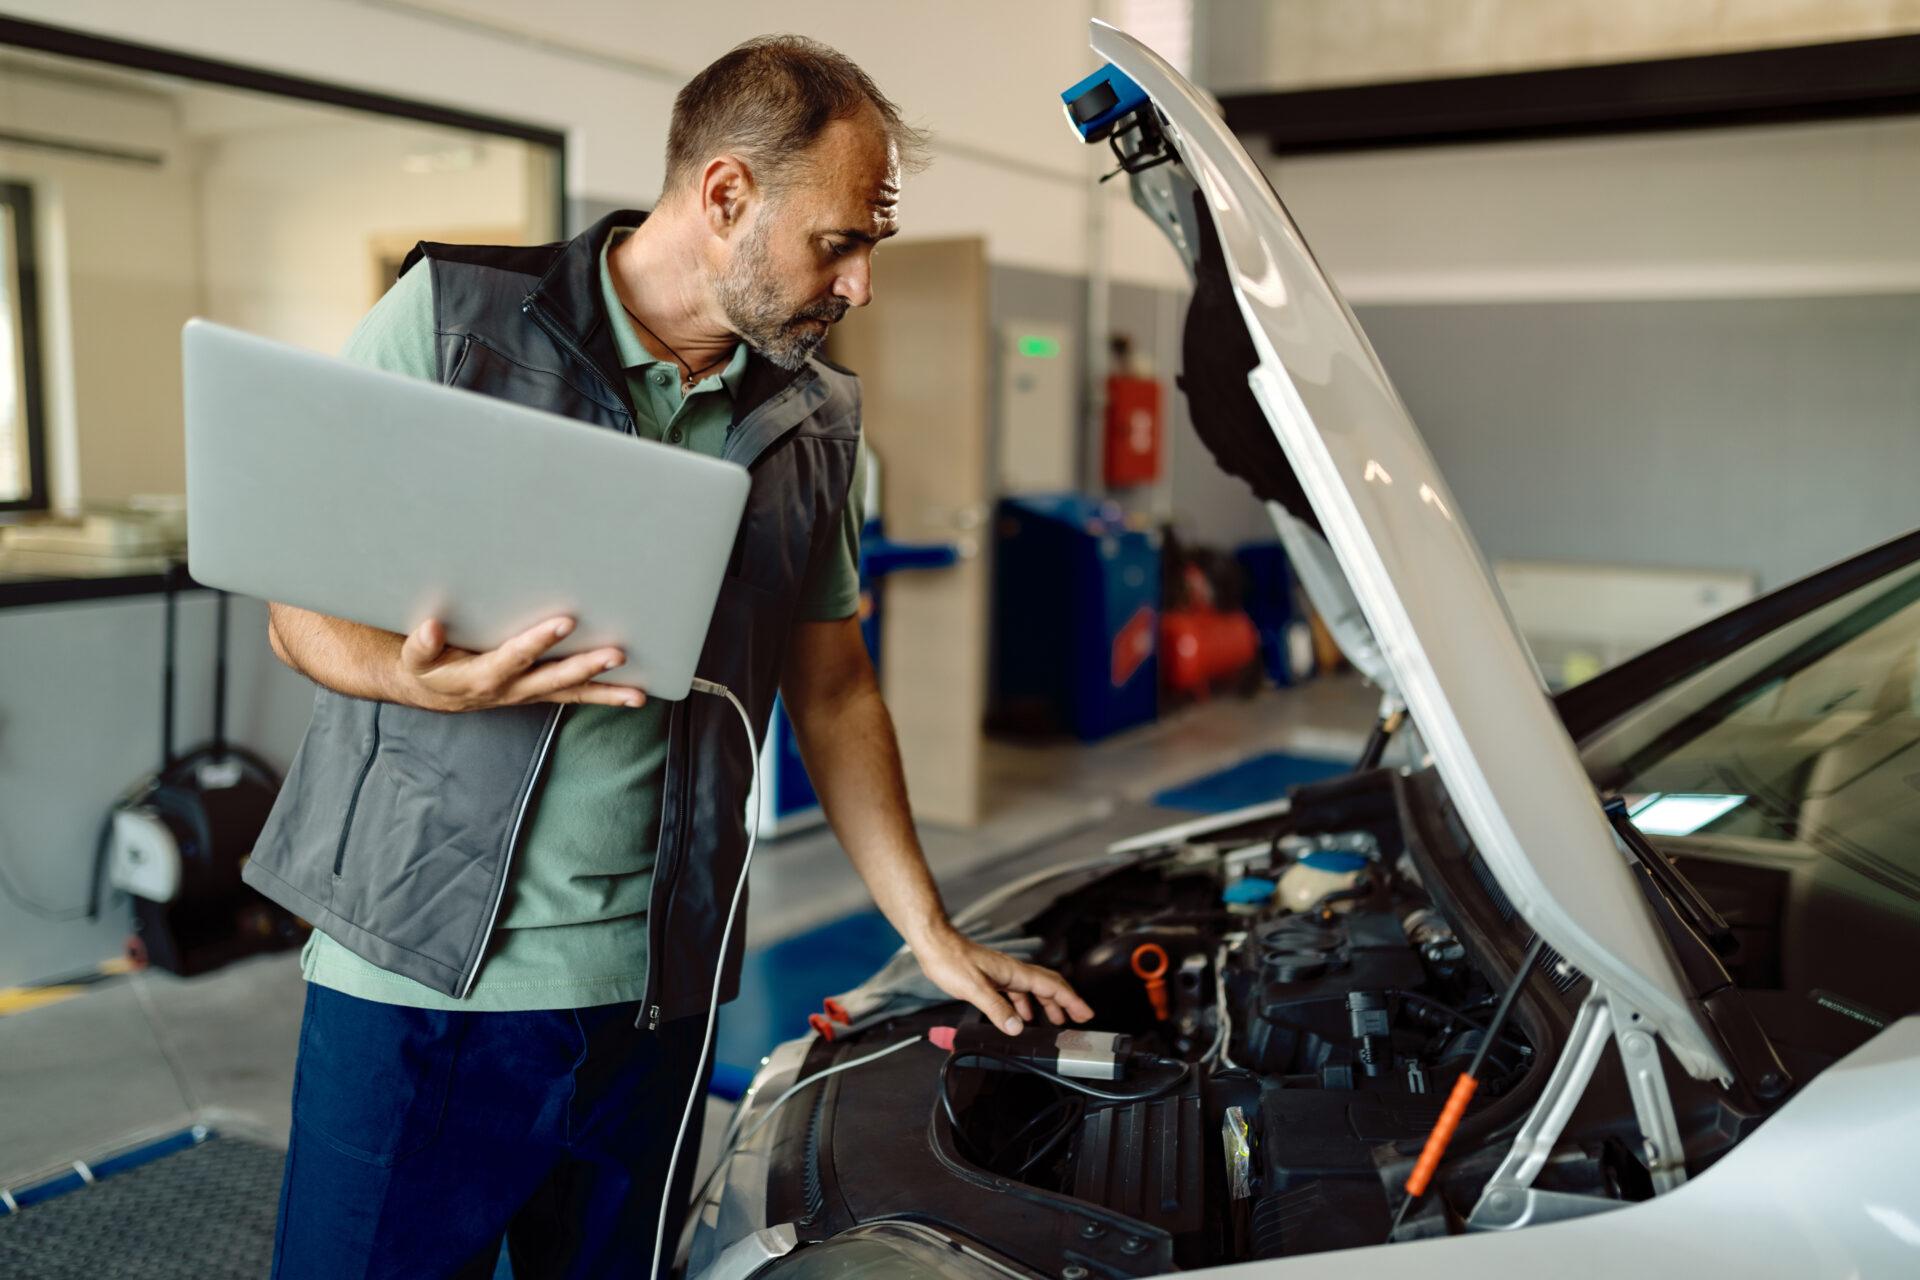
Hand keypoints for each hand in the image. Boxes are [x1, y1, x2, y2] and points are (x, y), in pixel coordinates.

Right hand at [397, 614, 648, 712]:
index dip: (538, 642)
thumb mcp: (416, 657)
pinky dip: (603, 696)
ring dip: (606, 693)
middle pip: (553, 679)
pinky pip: (574, 696)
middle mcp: (511, 689)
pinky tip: (634, 695)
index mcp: (482, 676)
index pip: (514, 657)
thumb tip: (431, 628)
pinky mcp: (540, 692)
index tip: (564, 622)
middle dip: (585, 667)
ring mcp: (529, 693)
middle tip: (616, 655)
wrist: (434, 690)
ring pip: (571, 693)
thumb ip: (421, 645)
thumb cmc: (428, 665)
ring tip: (638, 695)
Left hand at [911, 924, 1093, 1035]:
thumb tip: (1017, 1027)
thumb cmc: (951, 960)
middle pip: (1048, 987)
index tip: (1085, 1013)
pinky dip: (1025, 1006)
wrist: (934, 945)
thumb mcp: (974, 988)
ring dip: (1046, 1006)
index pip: (1052, 986)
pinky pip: (1016, 993)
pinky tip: (1020, 1016)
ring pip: (1033, 991)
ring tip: (1054, 1022)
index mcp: (1015, 972)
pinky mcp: (992, 979)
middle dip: (1066, 1003)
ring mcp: (1003, 974)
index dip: (1071, 1000)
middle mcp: (1013, 972)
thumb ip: (996, 1008)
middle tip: (1078, 1020)